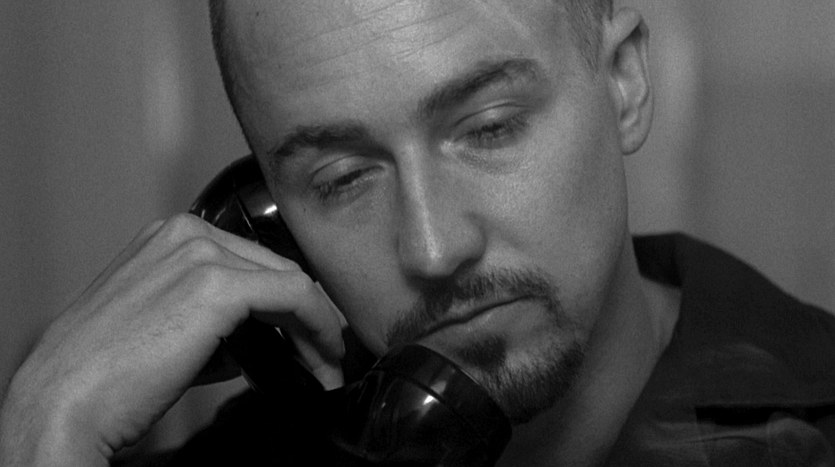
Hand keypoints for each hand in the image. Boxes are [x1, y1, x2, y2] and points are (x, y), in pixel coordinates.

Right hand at [0, 214, 344, 465]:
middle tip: (326, 356)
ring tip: (325, 366)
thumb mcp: (161, 327)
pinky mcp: (216, 285)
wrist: (64, 403)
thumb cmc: (104, 376)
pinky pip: (295, 296)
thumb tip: (258, 342)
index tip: (307, 337)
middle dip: (306, 315)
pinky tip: (324, 359)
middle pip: (275, 269)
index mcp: (170, 238)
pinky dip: (317, 328)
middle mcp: (186, 233)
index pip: (252, 261)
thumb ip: (212, 322)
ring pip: (291, 281)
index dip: (287, 302)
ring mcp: (200, 254)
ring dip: (316, 327)